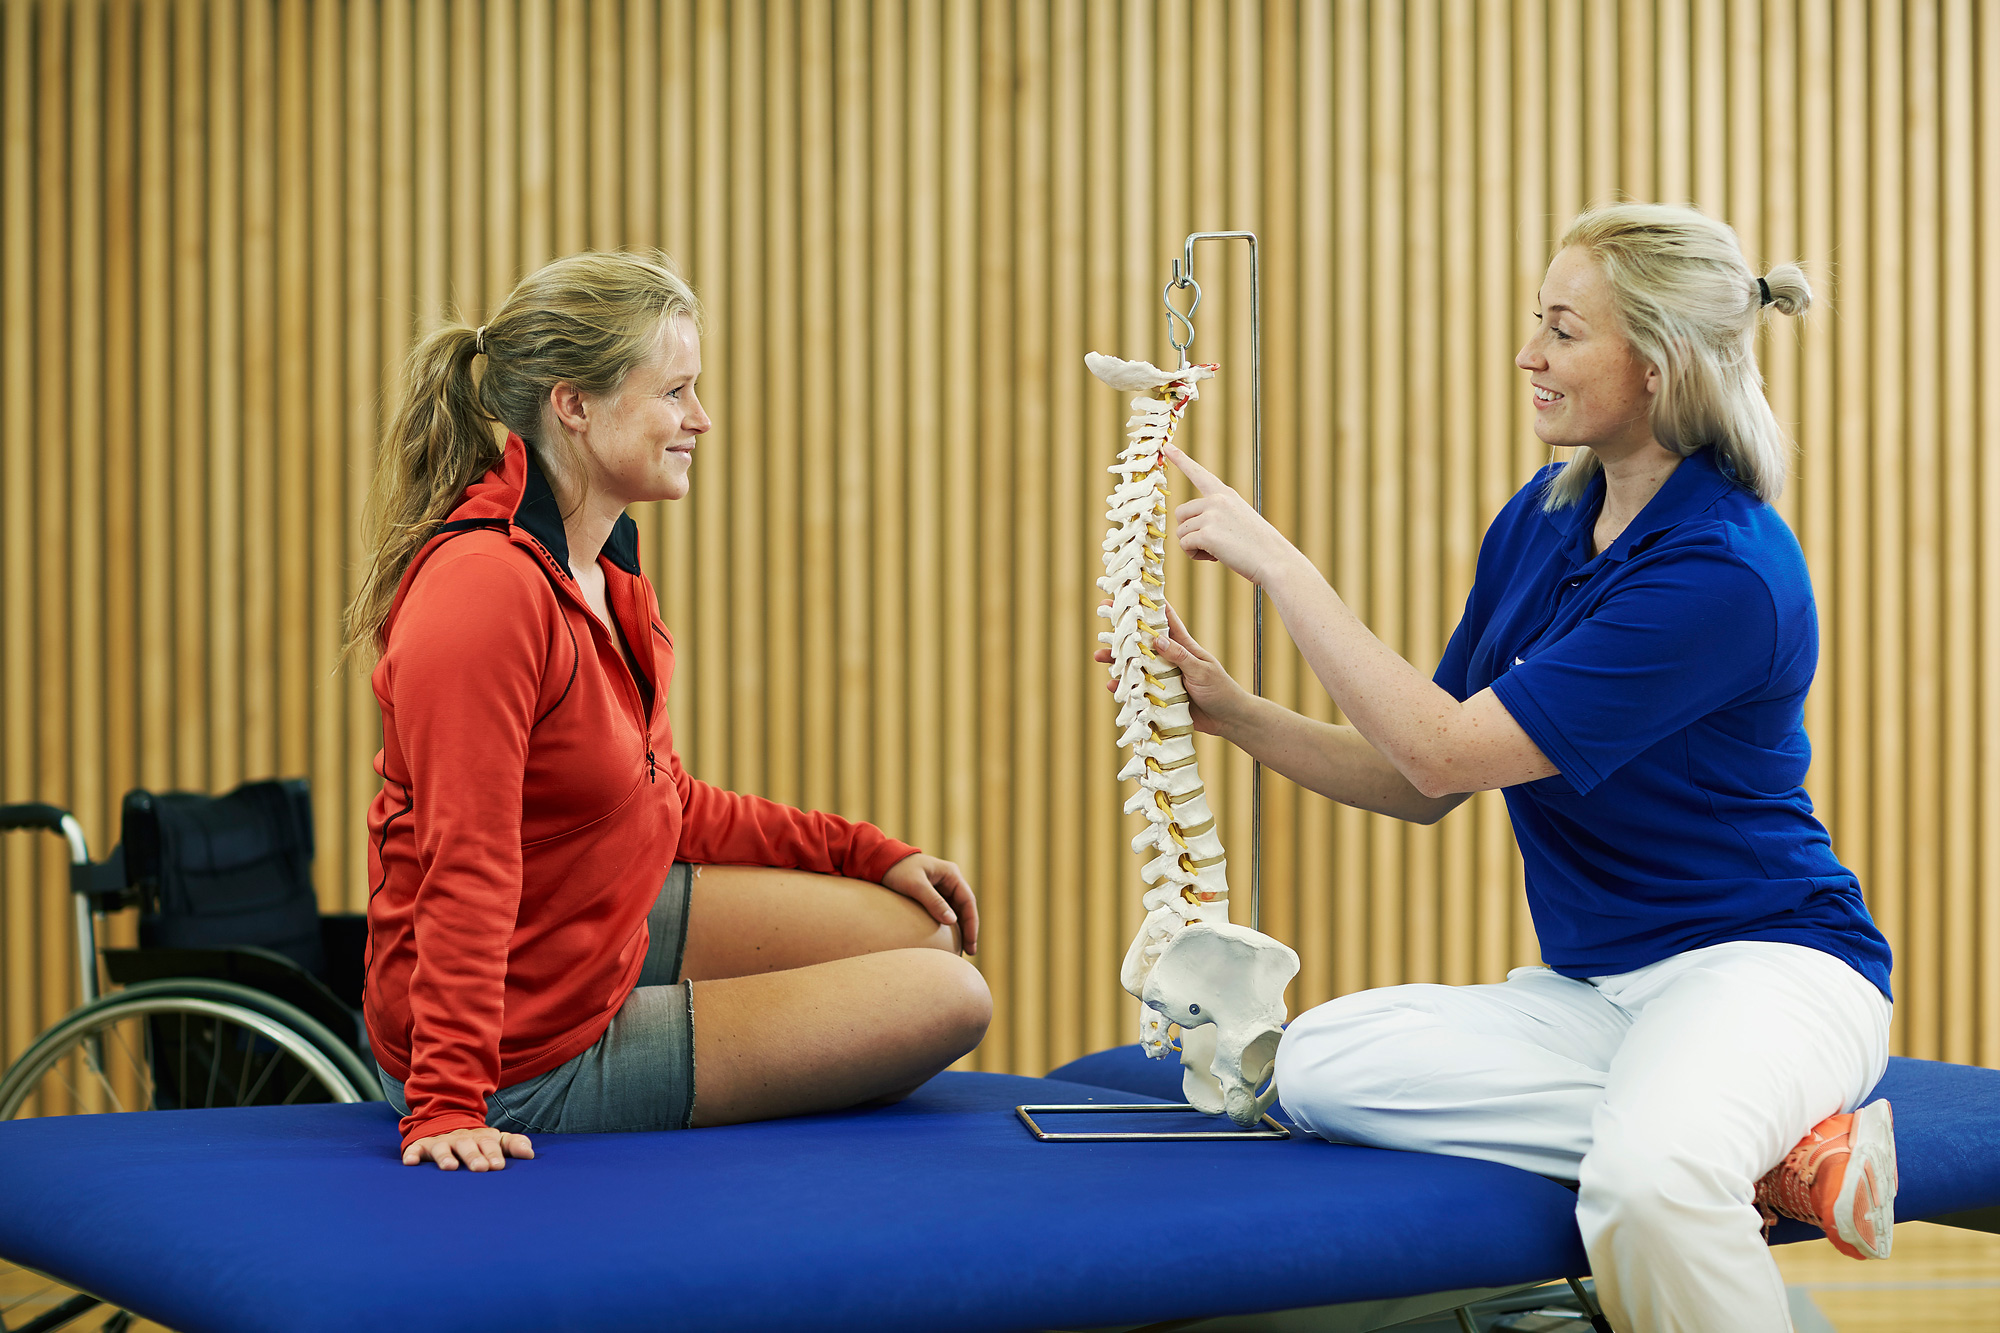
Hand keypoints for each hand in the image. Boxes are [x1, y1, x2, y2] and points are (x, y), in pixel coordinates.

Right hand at [402, 1125, 534, 1170]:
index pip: (489, 1144)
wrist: (446, 1122)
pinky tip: (410, 1163)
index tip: (498, 1167)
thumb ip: (513, 1145)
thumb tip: (530, 1154)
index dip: (494, 1154)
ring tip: (449, 1167)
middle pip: (467, 1146)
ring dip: (445, 1156)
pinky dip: (412, 1154)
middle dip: (473, 1156)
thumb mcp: (495, 1140)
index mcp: (480, 1137)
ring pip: (442, 1147)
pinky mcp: (421, 1146)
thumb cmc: (476, 1141)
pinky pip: (415, 1149)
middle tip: (480, 1168)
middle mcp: (460, 1138)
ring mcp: (440, 1141)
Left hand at [882, 853, 979, 955]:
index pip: (968, 901)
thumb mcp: (914, 885)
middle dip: (968, 929)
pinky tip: (948, 940)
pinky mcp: (932, 894)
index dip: (971, 923)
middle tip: (970, 952)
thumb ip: (933, 902)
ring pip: (956, 911)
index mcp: (951, 874)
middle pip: (965, 908)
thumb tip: (952, 921)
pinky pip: (945, 911)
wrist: (880, 861)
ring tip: (961, 950)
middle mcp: (950, 880)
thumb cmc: (897, 870)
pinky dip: (948, 925)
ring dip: (960, 929)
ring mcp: (942, 887)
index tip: (971, 943)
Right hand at [1094, 601, 1247, 735]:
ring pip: (1136, 666)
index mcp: (1183, 647)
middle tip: (1103, 618)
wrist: (1228, 719)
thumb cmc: (1221, 690)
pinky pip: (1139, 691)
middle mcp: (1170, 659)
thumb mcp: (1202, 671)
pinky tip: (1112, 686)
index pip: (1166, 620)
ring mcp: (1164, 678)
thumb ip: (1180, 656)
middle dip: (1122, 632)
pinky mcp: (1161, 697)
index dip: (1150, 605)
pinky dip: (1126, 688)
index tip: (1132, 590)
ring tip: (1098, 656)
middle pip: (1142, 642)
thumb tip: (1157, 639)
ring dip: (1118, 661)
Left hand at [1164, 444, 1302, 586]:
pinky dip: (1194, 555)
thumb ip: (1216, 516)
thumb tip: (1191, 529)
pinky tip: (1215, 557)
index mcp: (1226, 495)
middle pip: (1181, 513)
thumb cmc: (1258, 546)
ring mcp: (1211, 515)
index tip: (1168, 446)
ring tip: (1218, 551)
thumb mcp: (1239, 520)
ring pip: (1181, 532)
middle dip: (1189, 531)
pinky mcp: (1206, 534)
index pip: (1199, 474)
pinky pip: (1185, 545)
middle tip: (1211, 543)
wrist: (1274, 559)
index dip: (1181, 460)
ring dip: (1194, 546)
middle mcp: (1216, 500)